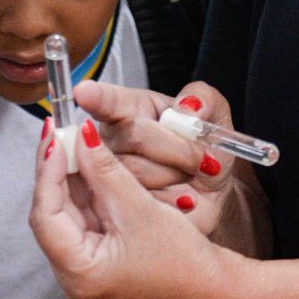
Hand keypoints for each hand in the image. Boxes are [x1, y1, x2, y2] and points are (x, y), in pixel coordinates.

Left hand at [30, 117, 226, 298]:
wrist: (215, 294)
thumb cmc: (185, 264)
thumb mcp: (140, 208)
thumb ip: (105, 171)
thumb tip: (81, 138)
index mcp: (80, 274)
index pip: (46, 215)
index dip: (47, 171)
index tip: (54, 135)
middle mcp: (75, 280)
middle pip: (53, 215)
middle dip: (58, 171)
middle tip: (63, 132)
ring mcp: (87, 274)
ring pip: (69, 216)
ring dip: (73, 180)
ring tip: (78, 143)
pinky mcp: (100, 266)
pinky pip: (85, 224)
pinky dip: (89, 196)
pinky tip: (93, 168)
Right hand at [73, 80, 243, 237]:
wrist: (209, 192)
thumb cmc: (202, 148)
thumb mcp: (213, 117)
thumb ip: (204, 100)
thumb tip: (188, 107)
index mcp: (131, 108)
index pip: (109, 100)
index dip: (96, 97)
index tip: (84, 92)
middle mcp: (114, 139)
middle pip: (136, 135)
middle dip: (179, 148)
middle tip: (201, 157)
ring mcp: (111, 173)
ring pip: (139, 171)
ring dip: (177, 174)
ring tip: (188, 175)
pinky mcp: (118, 206)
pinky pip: (143, 202)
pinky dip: (175, 199)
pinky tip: (182, 197)